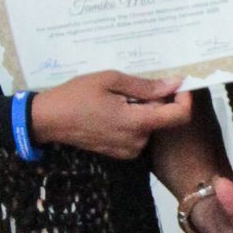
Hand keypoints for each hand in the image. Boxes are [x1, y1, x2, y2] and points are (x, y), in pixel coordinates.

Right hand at [30, 71, 191, 159]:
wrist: (49, 120)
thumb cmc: (76, 95)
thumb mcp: (110, 80)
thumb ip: (146, 86)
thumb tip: (175, 83)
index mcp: (137, 123)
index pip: (180, 116)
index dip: (184, 98)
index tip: (176, 84)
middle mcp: (137, 141)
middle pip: (163, 118)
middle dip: (156, 100)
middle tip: (133, 84)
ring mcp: (129, 149)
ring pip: (150, 124)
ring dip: (143, 109)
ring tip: (118, 96)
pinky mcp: (121, 152)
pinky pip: (138, 133)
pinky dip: (133, 119)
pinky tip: (114, 108)